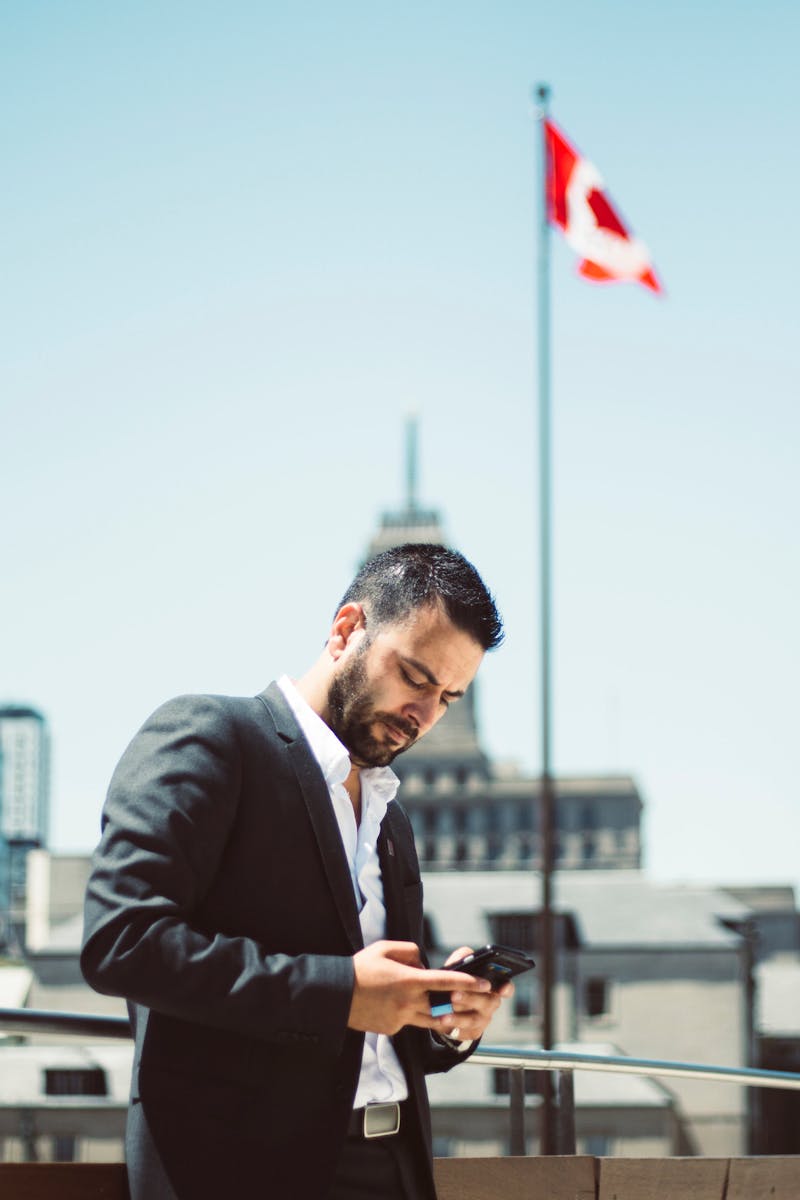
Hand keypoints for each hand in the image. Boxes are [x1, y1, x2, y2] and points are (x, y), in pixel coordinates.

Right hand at [348, 940, 491, 1035]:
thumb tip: (423, 965)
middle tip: (473, 1002)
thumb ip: (411, 952)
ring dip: (440, 1014)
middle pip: (444, 1007)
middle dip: (460, 1005)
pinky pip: (410, 1022)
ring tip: (446, 1008)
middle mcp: (408, 1002)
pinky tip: (399, 1005)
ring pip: (430, 1020)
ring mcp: (400, 1018)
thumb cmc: (360, 968)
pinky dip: (412, 1015)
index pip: (446, 982)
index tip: (485, 984)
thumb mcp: (386, 948)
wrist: (336, 994)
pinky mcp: (392, 1029)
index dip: (469, 983)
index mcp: (409, 980)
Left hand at [441, 946, 514, 1042]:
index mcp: (493, 986)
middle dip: (469, 998)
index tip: (501, 988)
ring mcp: (483, 1019)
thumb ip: (463, 957)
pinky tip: (441, 1022)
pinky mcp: (472, 1032)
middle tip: (453, 994)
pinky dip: (452, 1028)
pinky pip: (464, 1032)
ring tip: (443, 1014)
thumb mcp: (460, 965)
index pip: (507, 987)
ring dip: (458, 1017)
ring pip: (473, 1020)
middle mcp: (491, 1003)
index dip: (506, 988)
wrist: (448, 1001)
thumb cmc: (458, 979)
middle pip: (487, 1003)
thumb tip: (464, 957)